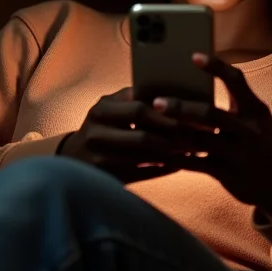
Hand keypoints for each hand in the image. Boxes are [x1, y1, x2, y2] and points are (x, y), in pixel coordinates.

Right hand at [58, 88, 212, 185]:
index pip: (139, 103)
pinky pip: (141, 171)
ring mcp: (98, 152)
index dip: (168, 108)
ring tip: (193, 148)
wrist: (73, 159)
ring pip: (143, 151)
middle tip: (197, 132)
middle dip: (172, 130)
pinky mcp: (104, 174)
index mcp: (104, 106)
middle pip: (141, 127)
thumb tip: (179, 96)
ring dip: (171, 150)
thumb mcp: (113, 110)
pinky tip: (180, 164)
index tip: (192, 109)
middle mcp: (97, 127)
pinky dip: (163, 167)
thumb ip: (136, 101)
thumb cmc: (104, 129)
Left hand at [153, 54, 271, 221]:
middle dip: (181, 108)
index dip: (216, 67)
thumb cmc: (261, 141)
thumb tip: (197, 82)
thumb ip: (233, 101)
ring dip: (171, 134)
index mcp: (255, 109)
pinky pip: (195, 164)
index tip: (193, 56)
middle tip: (156, 102)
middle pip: (210, 115)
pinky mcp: (227, 174)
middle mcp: (248, 130)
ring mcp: (238, 153)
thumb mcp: (256, 118)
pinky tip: (156, 153)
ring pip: (198, 141)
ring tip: (148, 127)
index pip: (237, 81)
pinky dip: (174, 158)